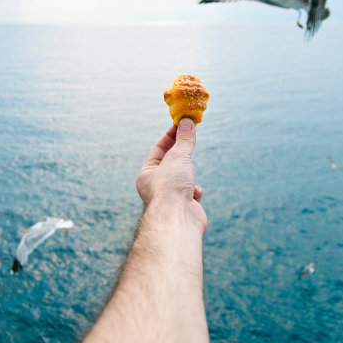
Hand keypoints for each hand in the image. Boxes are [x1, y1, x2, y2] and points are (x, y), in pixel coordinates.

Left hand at [136, 118, 206, 232]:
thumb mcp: (178, 157)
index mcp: (147, 174)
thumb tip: (187, 123)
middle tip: (192, 137)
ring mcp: (170, 197)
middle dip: (182, 153)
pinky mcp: (184, 207)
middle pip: (171, 163)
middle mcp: (156, 186)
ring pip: (183, 178)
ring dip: (189, 174)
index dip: (170, 136)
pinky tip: (194, 193)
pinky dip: (195, 191)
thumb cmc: (171, 187)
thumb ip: (184, 140)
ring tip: (190, 172)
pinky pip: (191, 193)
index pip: (158, 149)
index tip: (182, 124)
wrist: (178, 219)